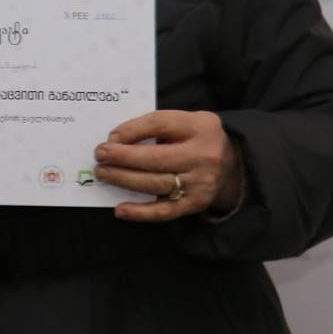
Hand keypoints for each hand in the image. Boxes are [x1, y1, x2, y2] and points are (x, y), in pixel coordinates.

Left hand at [95, 110, 242, 222]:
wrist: (232, 165)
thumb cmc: (196, 139)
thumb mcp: (186, 121)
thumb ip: (157, 125)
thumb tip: (116, 139)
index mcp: (200, 126)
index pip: (159, 124)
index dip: (131, 130)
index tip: (111, 137)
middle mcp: (203, 155)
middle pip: (155, 157)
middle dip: (122, 157)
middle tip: (99, 156)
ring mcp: (200, 182)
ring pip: (155, 183)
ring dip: (124, 179)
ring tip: (103, 174)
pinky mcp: (195, 204)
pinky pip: (164, 211)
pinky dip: (140, 212)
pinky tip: (120, 209)